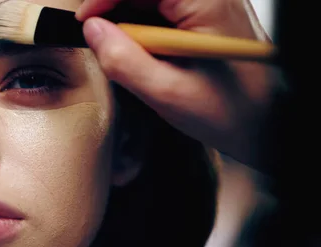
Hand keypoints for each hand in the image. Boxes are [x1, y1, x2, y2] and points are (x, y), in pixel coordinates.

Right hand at [76, 0, 278, 168]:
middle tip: (98, 38)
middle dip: (115, 8)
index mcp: (208, 2)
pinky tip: (143, 53)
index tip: (85, 21)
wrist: (269, 126)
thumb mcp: (168, 93)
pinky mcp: (207, 16)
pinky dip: (145, 29)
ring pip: (152, 1)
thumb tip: (93, 32)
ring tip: (125, 54)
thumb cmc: (233, 113)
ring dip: (130, 20)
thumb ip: (124, 61)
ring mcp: (211, 4)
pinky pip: (164, 11)